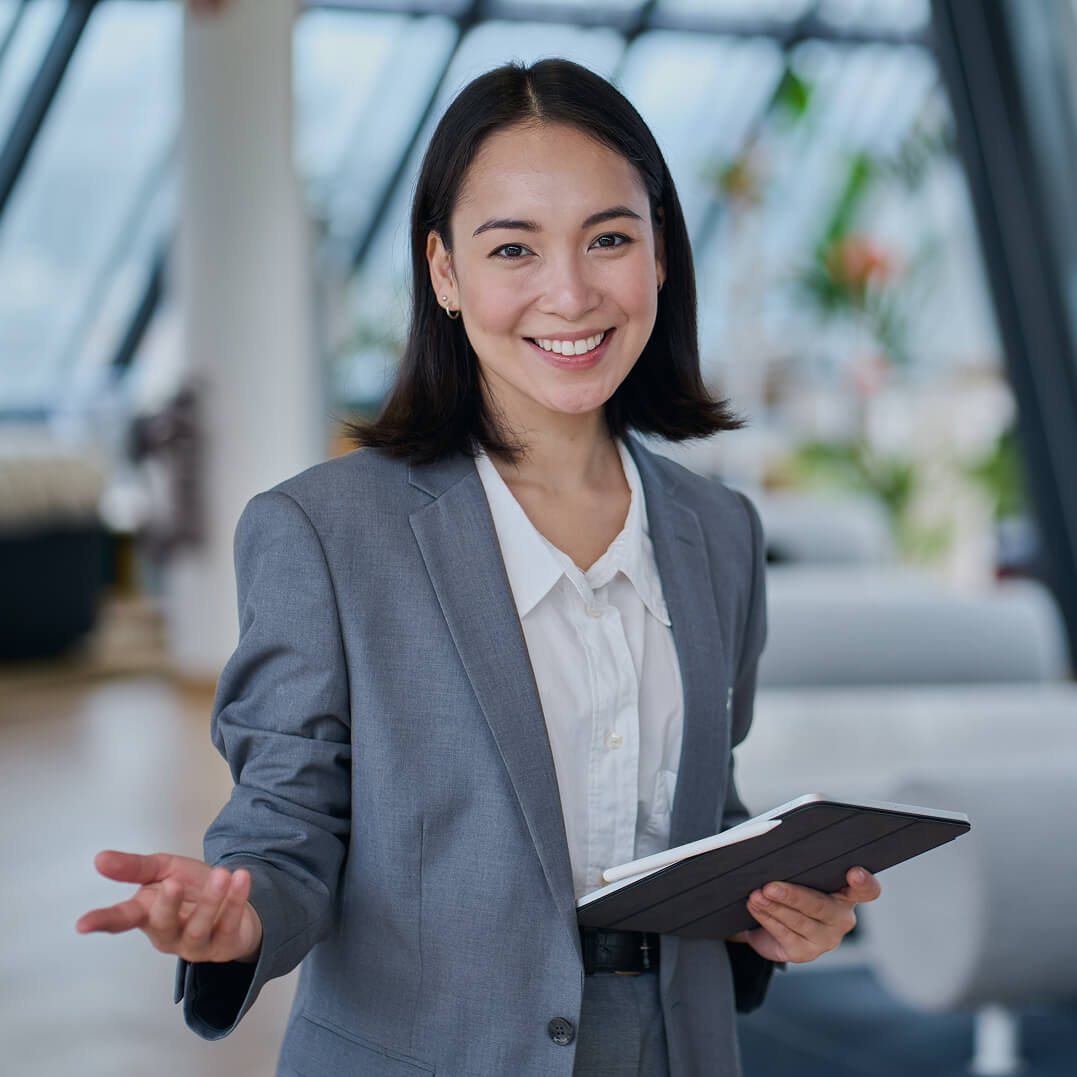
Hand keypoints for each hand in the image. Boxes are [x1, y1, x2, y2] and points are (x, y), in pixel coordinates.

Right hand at [76, 850, 262, 964]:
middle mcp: (168, 935)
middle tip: (172, 883)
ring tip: (222, 874)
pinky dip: (235, 901)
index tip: (81, 924)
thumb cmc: (191, 888)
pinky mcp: (223, 946)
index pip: (121, 919)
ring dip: (211, 901)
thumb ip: (135, 867)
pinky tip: (240, 878)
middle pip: (162, 925)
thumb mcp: (165, 869)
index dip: (102, 921)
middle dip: (167, 905)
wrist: (231, 899)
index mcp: (148, 915)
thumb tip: (100, 859)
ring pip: (198, 929)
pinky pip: (228, 925)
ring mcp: (195, 945)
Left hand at [729, 866, 880, 963]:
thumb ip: (799, 864)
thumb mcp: (798, 874)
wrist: (772, 922)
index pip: (867, 890)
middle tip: (769, 886)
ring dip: (773, 907)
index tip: (854, 872)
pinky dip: (767, 918)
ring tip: (755, 895)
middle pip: (821, 906)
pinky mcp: (805, 952)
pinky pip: (785, 934)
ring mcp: (825, 938)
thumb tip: (776, 849)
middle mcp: (841, 918)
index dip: (864, 882)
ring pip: (799, 921)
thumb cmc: (791, 886)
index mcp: (846, 893)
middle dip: (793, 895)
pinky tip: (755, 907)